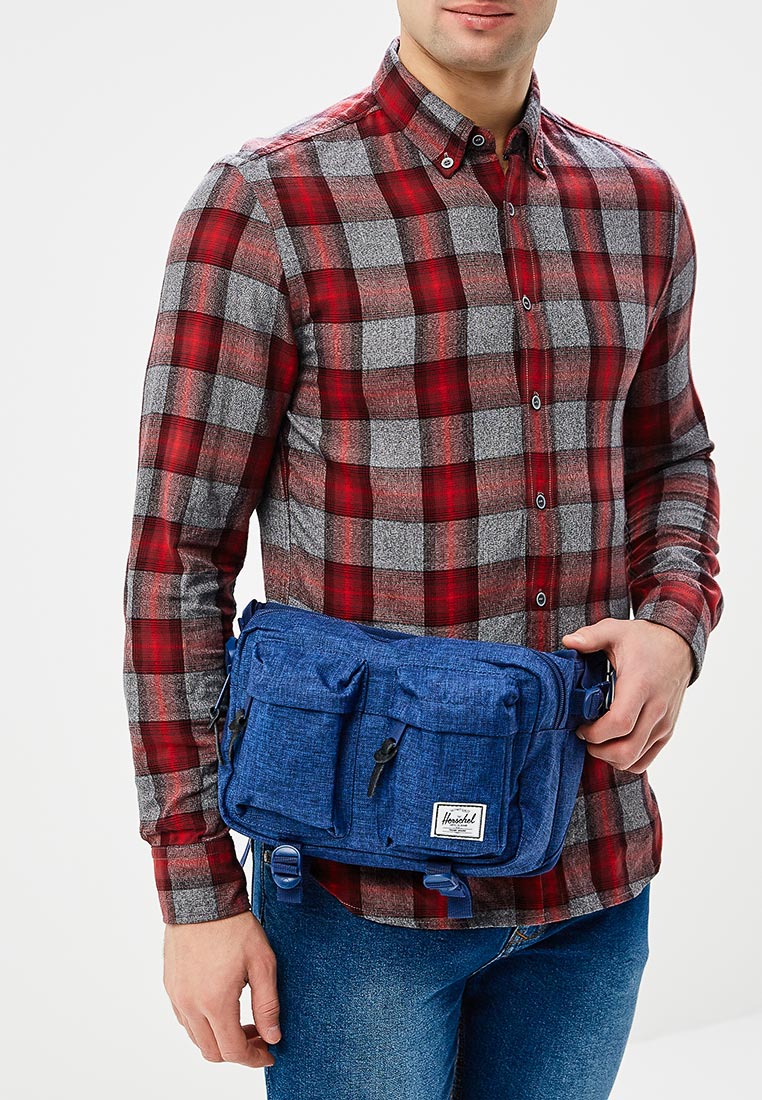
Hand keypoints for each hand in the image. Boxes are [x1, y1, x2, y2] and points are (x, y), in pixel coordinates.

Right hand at [163, 909, 279, 1068]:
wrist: (202, 897)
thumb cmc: (234, 926)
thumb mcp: (262, 963)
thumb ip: (268, 1005)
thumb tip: (272, 1036)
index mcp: (215, 1003)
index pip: (233, 1051)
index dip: (253, 1058)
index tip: (268, 1053)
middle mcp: (190, 1005)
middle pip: (212, 1052)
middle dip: (237, 1051)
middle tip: (258, 1036)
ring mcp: (177, 996)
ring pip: (196, 1038)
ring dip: (219, 1038)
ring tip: (241, 1020)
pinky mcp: (170, 985)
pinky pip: (184, 1019)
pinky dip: (203, 1024)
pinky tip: (220, 1006)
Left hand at [561, 618, 694, 773]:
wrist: (678, 646)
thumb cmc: (644, 640)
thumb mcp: (615, 631)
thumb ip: (590, 637)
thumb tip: (568, 642)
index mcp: (640, 685)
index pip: (619, 724)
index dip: (594, 733)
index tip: (579, 726)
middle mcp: (656, 708)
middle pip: (626, 750)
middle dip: (598, 751)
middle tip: (584, 737)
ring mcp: (664, 723)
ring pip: (635, 760)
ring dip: (610, 757)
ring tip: (596, 740)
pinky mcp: (667, 731)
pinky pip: (645, 760)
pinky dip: (626, 760)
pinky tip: (612, 744)